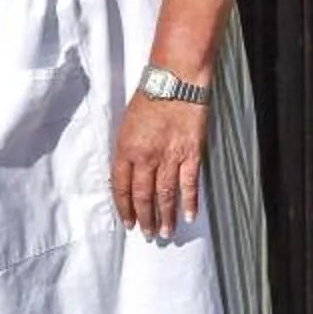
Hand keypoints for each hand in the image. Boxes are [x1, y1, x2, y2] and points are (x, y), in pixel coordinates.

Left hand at [110, 89, 208, 243]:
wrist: (175, 79)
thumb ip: (126, 152)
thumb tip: (125, 177)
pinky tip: (189, 216)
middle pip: (143, 196)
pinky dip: (190, 202)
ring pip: (166, 195)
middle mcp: (146, 157)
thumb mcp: (126, 125)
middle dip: (144, 218)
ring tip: (164, 232)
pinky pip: (190, 183)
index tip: (128, 222)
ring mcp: (170, 156)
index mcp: (126, 149)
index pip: (121, 187)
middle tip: (146, 233)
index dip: (124, 208)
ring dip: (165, 216)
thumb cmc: (149, 98)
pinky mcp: (191, 153)